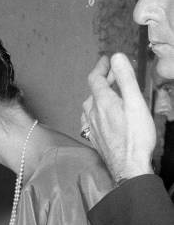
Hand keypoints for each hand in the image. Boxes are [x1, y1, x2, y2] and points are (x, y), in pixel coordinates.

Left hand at [82, 53, 155, 182]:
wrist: (128, 166)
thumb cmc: (135, 136)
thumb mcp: (135, 101)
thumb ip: (125, 78)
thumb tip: (116, 58)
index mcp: (102, 102)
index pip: (94, 78)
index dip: (100, 66)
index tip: (106, 59)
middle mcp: (92, 114)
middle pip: (92, 92)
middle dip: (102, 80)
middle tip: (114, 74)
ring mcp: (91, 127)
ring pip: (90, 106)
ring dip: (98, 96)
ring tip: (110, 92)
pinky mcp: (94, 138)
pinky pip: (90, 120)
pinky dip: (97, 110)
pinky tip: (103, 114)